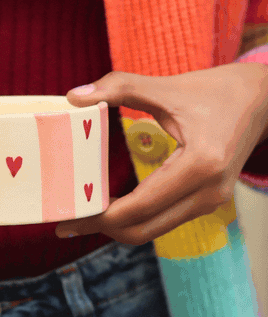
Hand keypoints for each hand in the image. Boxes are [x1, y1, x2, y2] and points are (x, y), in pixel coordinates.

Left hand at [55, 63, 267, 244]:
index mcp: (200, 164)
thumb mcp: (166, 86)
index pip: (140, 207)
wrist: (261, 99)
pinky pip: (165, 220)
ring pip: (154, 230)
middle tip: (68, 221)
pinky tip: (111, 207)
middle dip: (103, 229)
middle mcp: (209, 191)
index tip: (68, 217)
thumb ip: (119, 87)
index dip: (100, 217)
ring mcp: (212, 201)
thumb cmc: (215, 90)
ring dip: (119, 227)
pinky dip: (136, 218)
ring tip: (84, 215)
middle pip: (144, 230)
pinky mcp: (209, 201)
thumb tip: (73, 95)